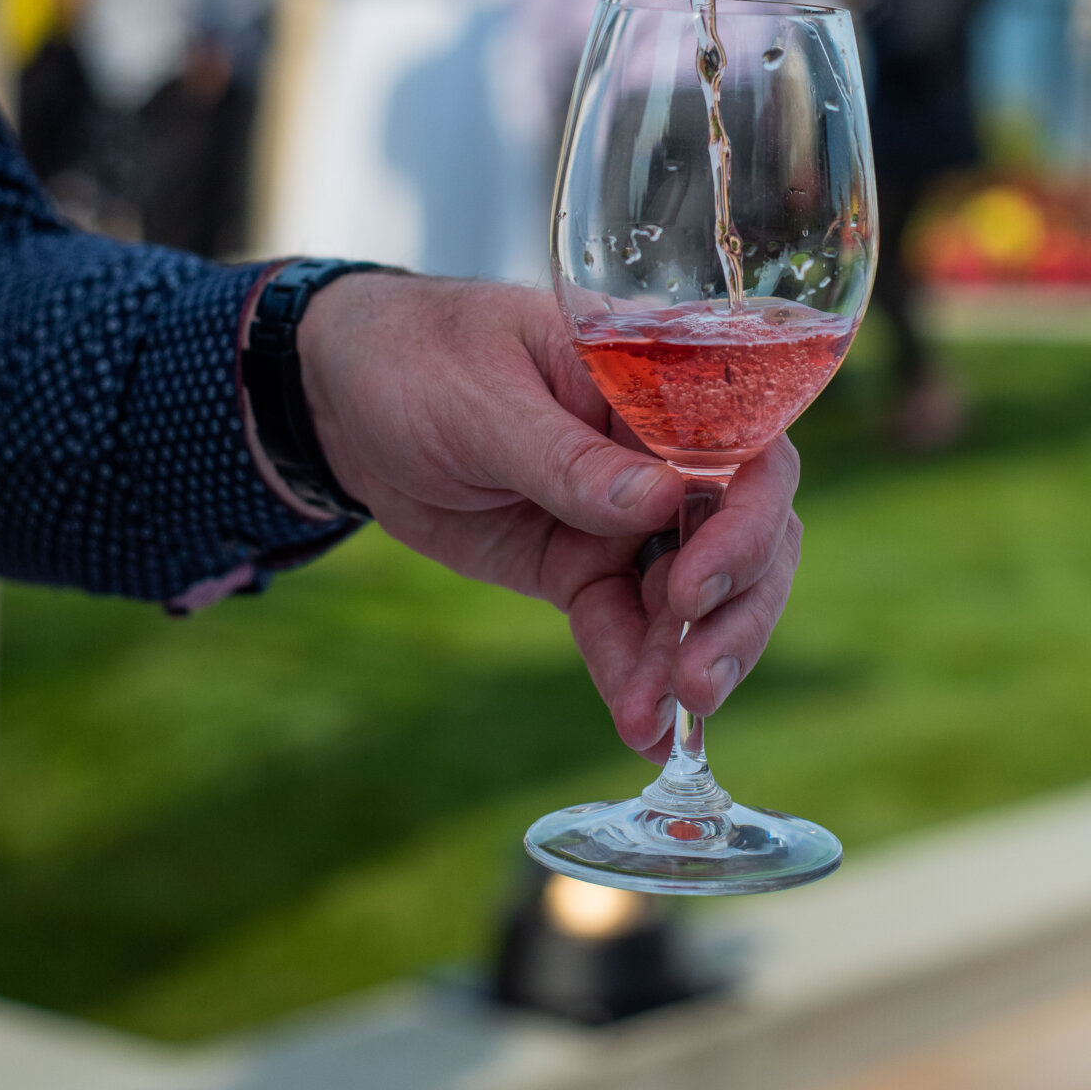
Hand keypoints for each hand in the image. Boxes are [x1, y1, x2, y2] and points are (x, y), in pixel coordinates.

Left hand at [296, 273, 804, 760]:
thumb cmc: (418, 361)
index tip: (698, 583)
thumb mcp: (481, 402)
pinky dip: (636, 676)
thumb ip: (565, 457)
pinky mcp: (582, 567)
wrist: (343, 402)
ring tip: (669, 716)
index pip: (744, 445)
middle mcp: (662, 450)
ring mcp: (627, 515)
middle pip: (744, 529)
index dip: (747, 518)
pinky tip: (642, 729)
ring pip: (698, 592)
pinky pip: (623, 627)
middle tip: (696, 675)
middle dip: (736, 607)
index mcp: (655, 381)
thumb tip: (661, 505)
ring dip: (694, 655)